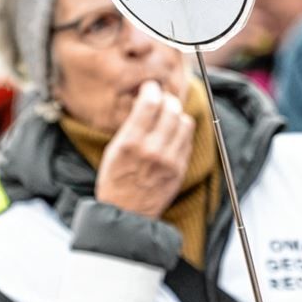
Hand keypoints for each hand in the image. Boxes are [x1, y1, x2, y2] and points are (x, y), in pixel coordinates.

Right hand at [95, 80, 193, 218]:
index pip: (149, 104)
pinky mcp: (180, 169)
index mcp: (130, 142)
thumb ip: (132, 126)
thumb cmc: (115, 180)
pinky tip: (173, 132)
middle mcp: (152, 149)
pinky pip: (188, 140)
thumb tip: (146, 102)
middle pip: (171, 109)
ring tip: (168, 115)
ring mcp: (169, 160)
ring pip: (184, 122)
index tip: (151, 87)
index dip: (152, 90)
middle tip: (161, 99)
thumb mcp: (113, 150)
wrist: (127, 213)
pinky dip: (182, 131)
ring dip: (177, 114)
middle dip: (166, 99)